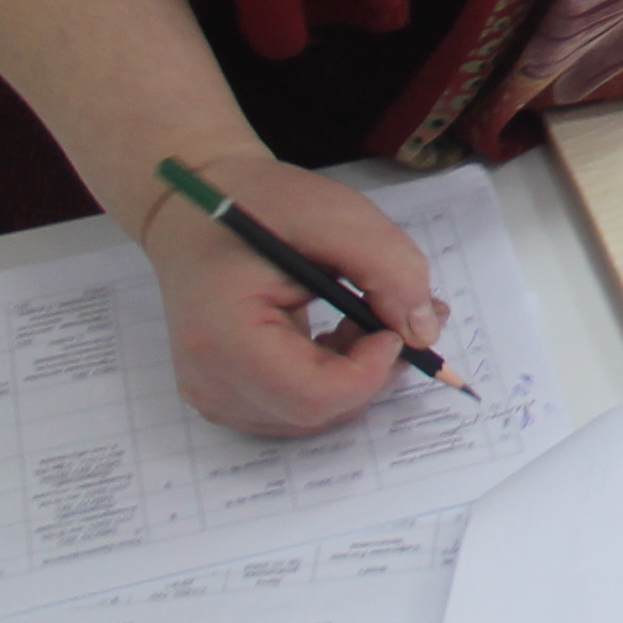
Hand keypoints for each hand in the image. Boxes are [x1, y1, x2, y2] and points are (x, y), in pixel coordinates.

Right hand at [131, 151, 445, 438]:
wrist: (198, 210)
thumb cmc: (262, 205)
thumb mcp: (337, 216)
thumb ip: (389, 269)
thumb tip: (424, 332)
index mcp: (224, 336)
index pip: (311, 394)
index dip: (370, 370)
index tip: (397, 324)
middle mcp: (210, 380)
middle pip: (315, 411)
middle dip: (373, 372)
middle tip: (403, 316)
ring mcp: (214, 394)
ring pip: (311, 417)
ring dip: (356, 376)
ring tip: (369, 316)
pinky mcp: (226, 395)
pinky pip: (295, 409)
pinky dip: (333, 380)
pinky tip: (341, 335)